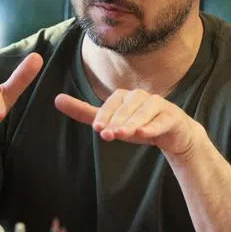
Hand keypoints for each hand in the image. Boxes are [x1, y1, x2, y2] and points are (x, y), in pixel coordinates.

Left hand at [54, 89, 202, 157]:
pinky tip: (144, 134)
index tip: (97, 129)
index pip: (112, 104)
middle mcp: (142, 97)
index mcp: (125, 96)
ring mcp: (159, 105)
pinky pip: (162, 121)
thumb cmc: (139, 125)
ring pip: (144, 113)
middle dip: (117, 122)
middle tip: (107, 135)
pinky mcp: (172, 117)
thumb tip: (56, 99)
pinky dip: (153, 127)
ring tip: (123, 135)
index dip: (104, 116)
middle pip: (127, 108)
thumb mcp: (111, 121)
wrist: (173, 133)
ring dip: (132, 123)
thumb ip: (85, 112)